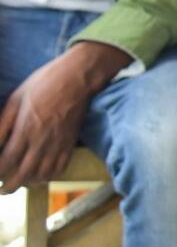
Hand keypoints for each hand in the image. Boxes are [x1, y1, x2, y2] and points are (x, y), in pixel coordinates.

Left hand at [0, 43, 129, 192]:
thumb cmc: (43, 84)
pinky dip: (50, 176)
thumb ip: (2, 124)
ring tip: (22, 183)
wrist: (77, 78)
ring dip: (30, 183)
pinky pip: (61, 167)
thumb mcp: (15, 100)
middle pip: (24, 173)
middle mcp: (42, 141)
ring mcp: (59, 143)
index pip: (6, 161)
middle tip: (4, 190)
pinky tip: (42, 175)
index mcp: (25, 129)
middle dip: (11, 186)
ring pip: (43, 174)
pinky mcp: (71, 142)